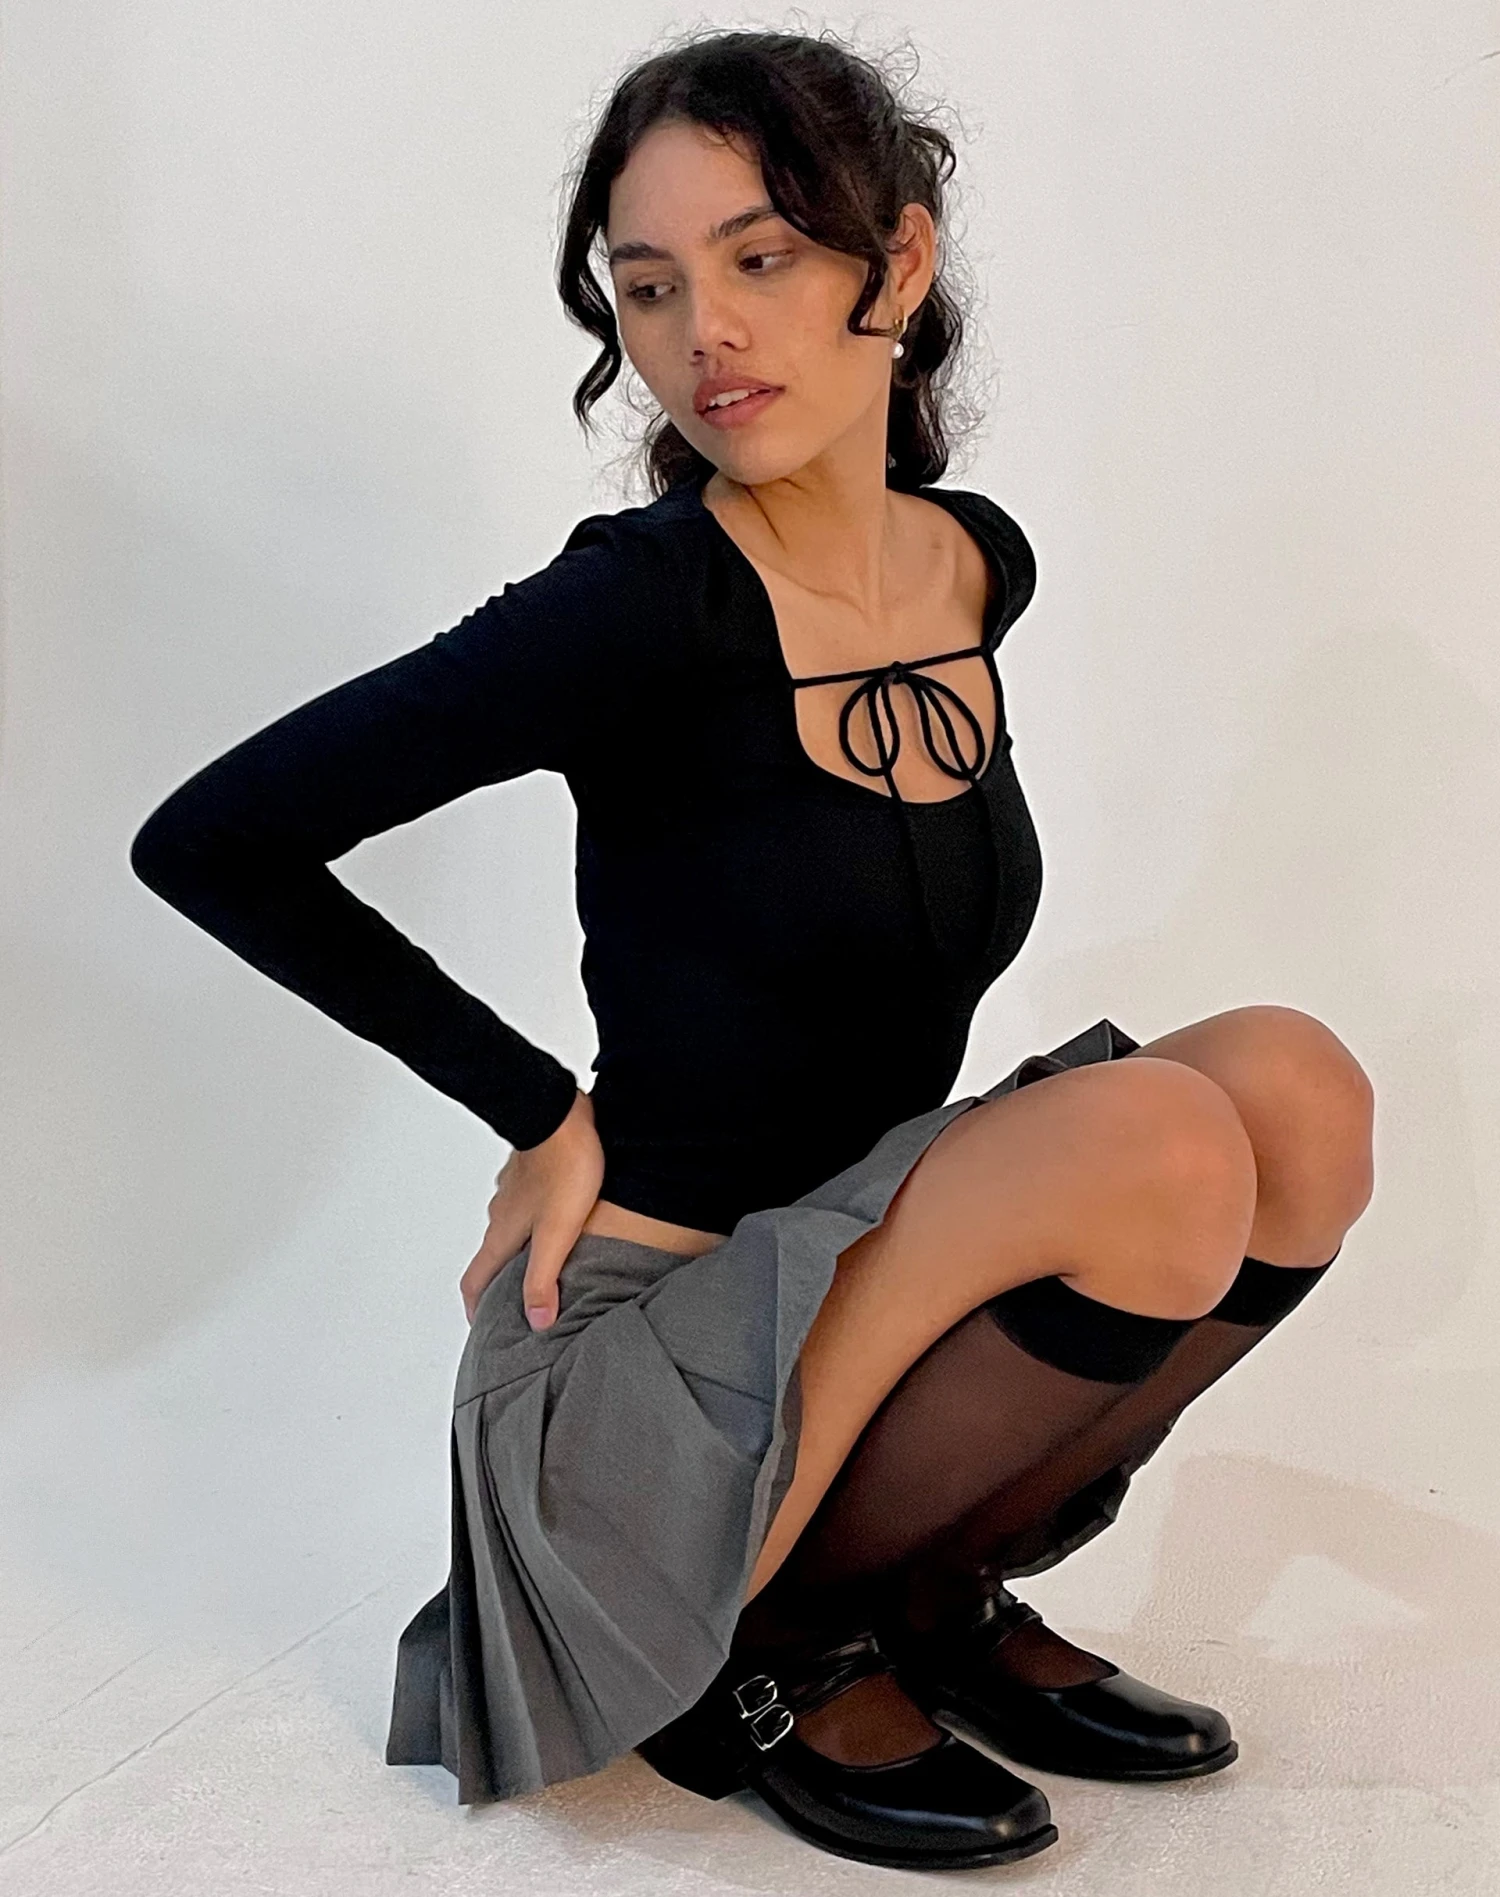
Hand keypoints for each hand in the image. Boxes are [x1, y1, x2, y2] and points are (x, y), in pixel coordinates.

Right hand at [459, 1089, 604, 1328]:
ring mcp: (515, 1190)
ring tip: (545, 1263)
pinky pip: (527, 1205)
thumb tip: (537, 1321)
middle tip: (519, 1302)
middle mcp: (501, 1213)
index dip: (475, 1308)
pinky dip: (535, 1222)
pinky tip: (559, 1221)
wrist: (561, 1112)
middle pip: (492, 1257)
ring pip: (511, 1229)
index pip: (475, 1280)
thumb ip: (543, 1277)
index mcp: (502, 1233)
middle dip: (501, 1283)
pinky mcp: (532, 1171)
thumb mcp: (557, 1233)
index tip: (483, 1328)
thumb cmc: (564, 1168)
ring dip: (520, 1250)